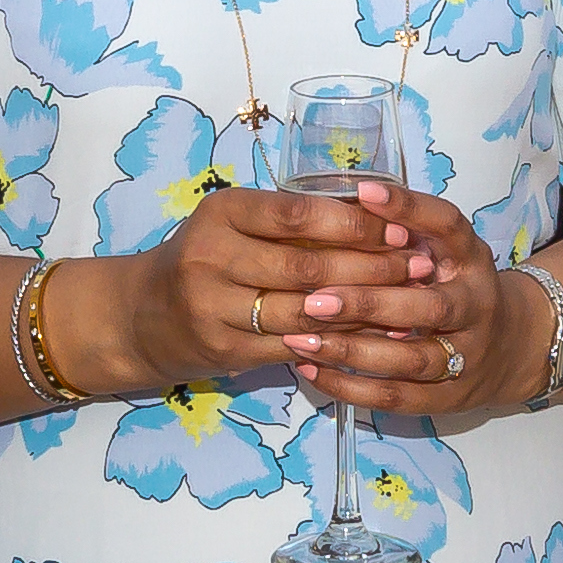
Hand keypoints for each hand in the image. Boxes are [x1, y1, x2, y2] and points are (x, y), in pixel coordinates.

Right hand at [87, 183, 433, 395]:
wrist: (143, 316)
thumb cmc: (206, 258)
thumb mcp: (236, 224)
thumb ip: (291, 221)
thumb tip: (379, 216)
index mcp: (221, 212)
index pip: (297, 214)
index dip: (353, 223)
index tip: (400, 228)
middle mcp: (211, 256)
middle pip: (307, 266)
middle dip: (371, 268)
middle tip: (420, 268)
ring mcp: (213, 307)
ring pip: (305, 312)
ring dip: (362, 311)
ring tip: (407, 307)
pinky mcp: (224, 350)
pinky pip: (293, 346)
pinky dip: (336, 343)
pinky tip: (371, 339)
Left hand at [275, 184, 540, 416]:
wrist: (512, 346)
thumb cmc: (457, 283)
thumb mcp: (446, 246)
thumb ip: (407, 226)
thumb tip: (348, 195)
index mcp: (471, 259)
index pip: (448, 226)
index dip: (410, 209)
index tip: (363, 193)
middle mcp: (475, 306)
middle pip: (429, 307)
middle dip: (369, 303)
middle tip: (314, 299)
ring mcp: (465, 357)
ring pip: (409, 360)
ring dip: (352, 351)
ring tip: (299, 338)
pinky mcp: (448, 398)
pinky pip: (396, 398)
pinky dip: (351, 388)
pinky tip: (311, 368)